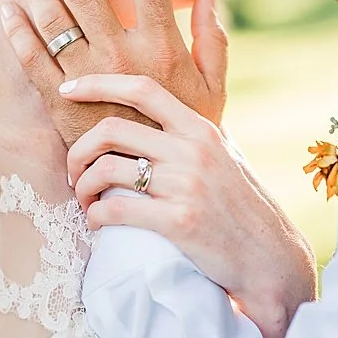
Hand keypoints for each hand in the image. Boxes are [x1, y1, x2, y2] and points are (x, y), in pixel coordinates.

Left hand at [0, 0, 227, 146]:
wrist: (164, 190)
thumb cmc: (194, 139)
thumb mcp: (215, 89)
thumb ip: (213, 39)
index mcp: (164, 48)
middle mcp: (126, 57)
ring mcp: (91, 81)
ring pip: (53, 19)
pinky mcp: (63, 107)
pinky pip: (32, 61)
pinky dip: (17, 32)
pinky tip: (9, 12)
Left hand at [60, 72, 315, 337]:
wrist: (269, 254)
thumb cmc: (243, 206)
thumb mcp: (227, 156)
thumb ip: (196, 134)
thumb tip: (163, 112)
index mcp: (202, 130)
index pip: (144, 90)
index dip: (99, 84)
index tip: (68, 91)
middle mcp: (193, 151)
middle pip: (111, 129)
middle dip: (78, 150)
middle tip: (73, 169)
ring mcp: (186, 186)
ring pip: (105, 170)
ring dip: (81, 187)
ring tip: (85, 200)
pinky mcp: (178, 222)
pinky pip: (114, 210)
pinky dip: (95, 216)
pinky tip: (98, 223)